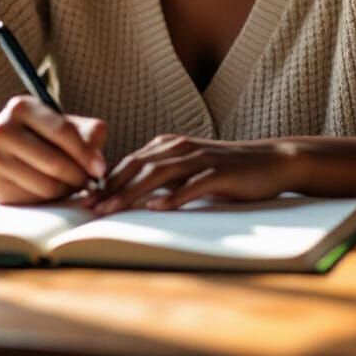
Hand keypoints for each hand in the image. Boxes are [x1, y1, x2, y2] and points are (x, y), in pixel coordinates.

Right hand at [0, 96, 106, 204]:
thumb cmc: (33, 135)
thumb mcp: (56, 122)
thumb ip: (85, 132)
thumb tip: (98, 160)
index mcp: (22, 107)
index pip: (62, 131)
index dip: (85, 152)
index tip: (100, 168)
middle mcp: (3, 130)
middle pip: (54, 162)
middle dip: (79, 176)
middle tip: (91, 182)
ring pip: (45, 186)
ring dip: (67, 190)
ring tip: (74, 185)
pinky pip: (33, 200)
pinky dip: (50, 199)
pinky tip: (53, 190)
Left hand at [91, 134, 299, 214]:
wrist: (270, 162)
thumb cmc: (227, 170)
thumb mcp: (190, 170)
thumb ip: (163, 177)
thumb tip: (132, 194)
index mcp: (170, 145)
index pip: (131, 162)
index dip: (106, 181)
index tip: (85, 200)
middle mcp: (181, 147)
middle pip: (138, 166)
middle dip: (110, 188)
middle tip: (88, 208)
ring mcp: (201, 159)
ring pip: (159, 174)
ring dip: (131, 192)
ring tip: (111, 210)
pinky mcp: (220, 172)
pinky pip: (192, 185)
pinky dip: (173, 196)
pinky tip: (157, 208)